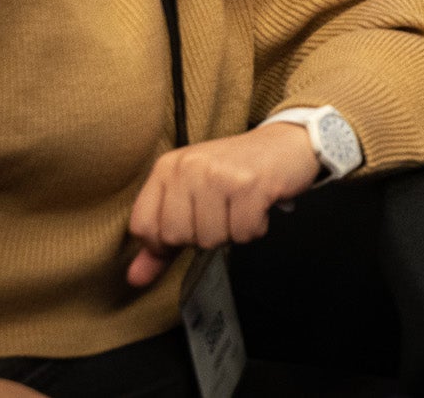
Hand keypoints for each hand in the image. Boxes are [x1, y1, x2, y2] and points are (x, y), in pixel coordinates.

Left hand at [124, 122, 318, 287]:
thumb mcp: (191, 197)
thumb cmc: (236, 173)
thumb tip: (136, 278)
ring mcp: (220, 174)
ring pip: (210, 238)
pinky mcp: (250, 185)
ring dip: (232, 232)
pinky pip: (242, 233)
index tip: (190, 224)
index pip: (144, 226)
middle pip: (177, 236)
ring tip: (240, 207)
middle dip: (203, 235)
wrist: (287, 144)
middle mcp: (190, 167)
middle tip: (222, 211)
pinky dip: (254, 228)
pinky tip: (257, 207)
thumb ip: (162, 241)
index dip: (166, 239)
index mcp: (168, 167)